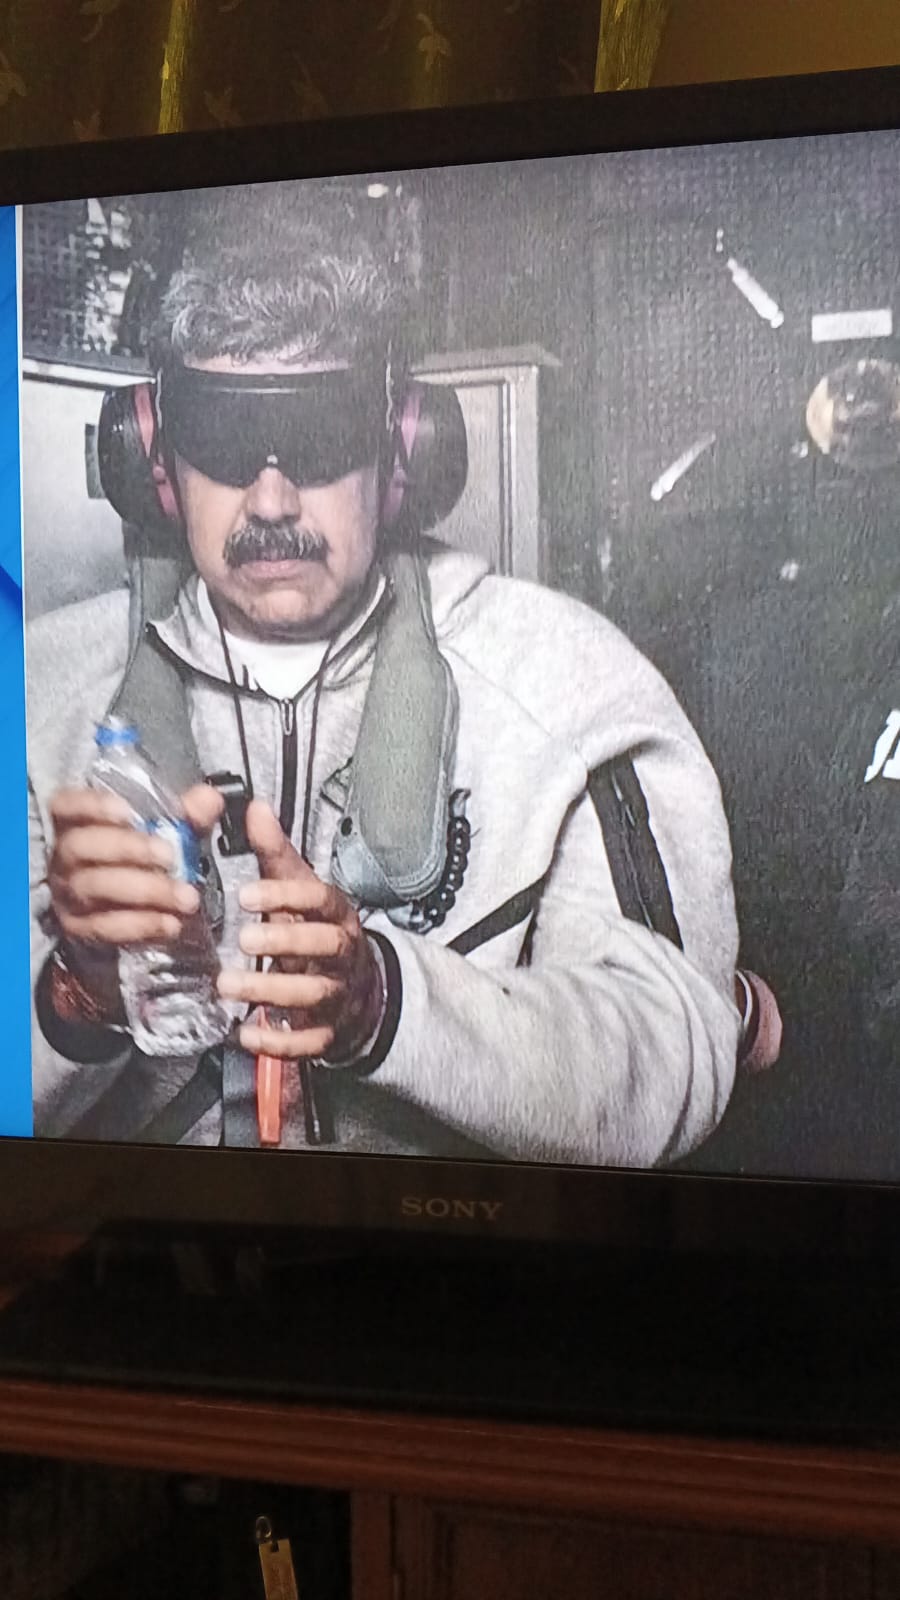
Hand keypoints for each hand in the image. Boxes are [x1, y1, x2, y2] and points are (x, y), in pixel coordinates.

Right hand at [48, 783, 223, 1009]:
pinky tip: (170, 923)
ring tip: (184, 897)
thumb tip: (209, 799)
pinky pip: (105, 927)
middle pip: (82, 847)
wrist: (125, 911)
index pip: (66, 806)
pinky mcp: (80, 929)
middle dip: (128, 849)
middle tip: (169, 857)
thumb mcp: (165, 832)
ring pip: (95, 888)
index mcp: (76, 824)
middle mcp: (64, 858)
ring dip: (144, 892)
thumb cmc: (141, 860)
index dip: (91, 806)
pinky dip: (141, 925)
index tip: (127, 812)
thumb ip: (186, 815)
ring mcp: (68, 894)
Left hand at [216, 800, 383, 1062]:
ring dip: (271, 991)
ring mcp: (338, 993)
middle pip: (325, 945)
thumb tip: (254, 809)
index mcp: (336, 913)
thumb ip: (275, 854)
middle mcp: (342, 953)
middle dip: (286, 942)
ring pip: (314, 993)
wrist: (359, 987)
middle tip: (243, 939)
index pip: (320, 899)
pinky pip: (309, 1041)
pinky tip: (246, 1034)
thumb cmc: (319, 929)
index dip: (287, 896)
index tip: (247, 893)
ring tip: (229, 986)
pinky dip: (279, 1042)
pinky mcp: (328, 1031)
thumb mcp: (300, 888)